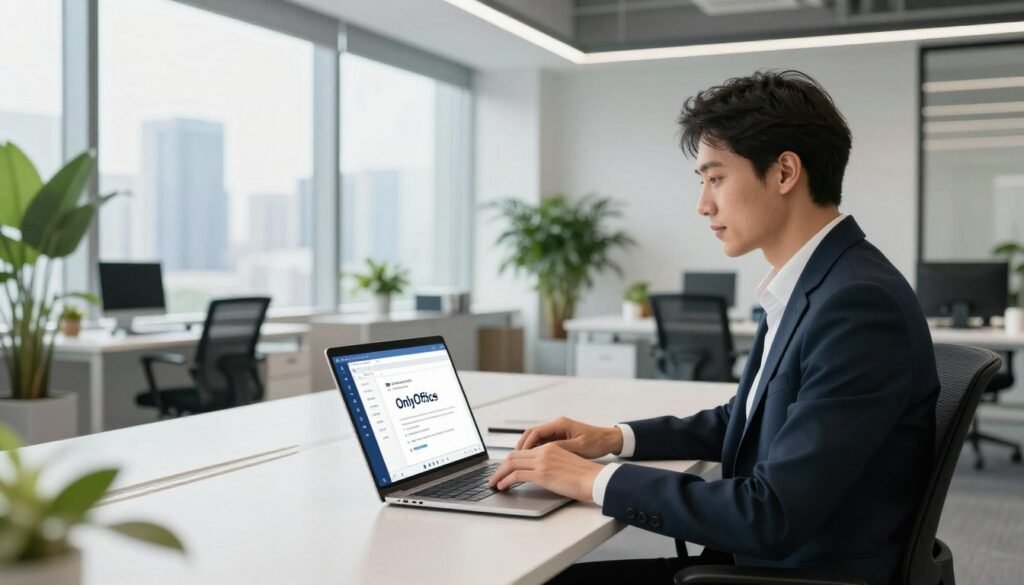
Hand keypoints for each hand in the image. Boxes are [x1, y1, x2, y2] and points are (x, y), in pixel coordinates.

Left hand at [487, 443, 603, 501]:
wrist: (595, 478)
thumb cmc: (586, 476)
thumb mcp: (566, 464)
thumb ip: (552, 465)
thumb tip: (541, 475)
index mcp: (550, 447)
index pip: (524, 451)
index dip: (510, 461)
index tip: (504, 469)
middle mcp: (544, 451)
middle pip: (514, 456)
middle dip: (501, 467)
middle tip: (494, 477)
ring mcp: (542, 461)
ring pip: (511, 464)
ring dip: (499, 474)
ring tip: (494, 483)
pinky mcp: (542, 473)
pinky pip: (516, 475)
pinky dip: (505, 480)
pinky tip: (502, 486)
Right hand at [516, 416, 622, 459]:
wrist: (609, 440)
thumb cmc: (597, 442)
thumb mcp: (579, 447)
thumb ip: (561, 448)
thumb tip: (544, 453)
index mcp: (560, 424)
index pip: (535, 432)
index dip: (525, 445)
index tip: (519, 455)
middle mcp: (557, 426)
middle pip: (532, 434)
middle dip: (521, 447)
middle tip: (514, 460)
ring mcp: (557, 432)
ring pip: (535, 439)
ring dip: (527, 450)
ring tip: (520, 463)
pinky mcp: (559, 438)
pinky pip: (542, 443)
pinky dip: (535, 451)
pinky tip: (532, 462)